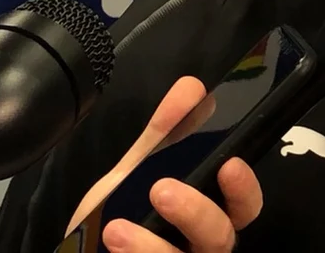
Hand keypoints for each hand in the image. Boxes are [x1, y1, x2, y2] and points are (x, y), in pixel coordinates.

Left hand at [61, 76, 261, 251]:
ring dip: (152, 245)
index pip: (244, 207)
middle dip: (197, 213)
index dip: (244, 189)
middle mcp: (200, 248)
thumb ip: (164, 133)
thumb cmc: (117, 214)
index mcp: (208, 214)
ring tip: (117, 228)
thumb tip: (193, 87)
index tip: (230, 164)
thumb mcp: (135, 171)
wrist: (80, 249)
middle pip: (222, 238)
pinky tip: (110, 242)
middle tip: (162, 189)